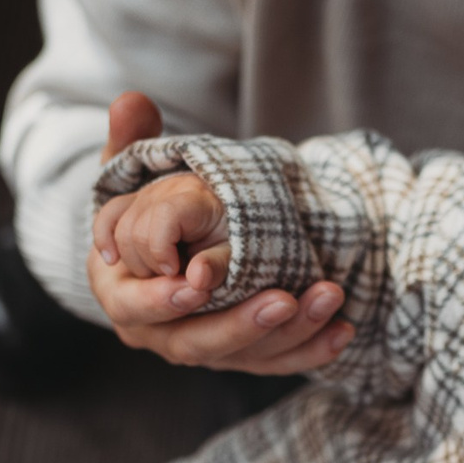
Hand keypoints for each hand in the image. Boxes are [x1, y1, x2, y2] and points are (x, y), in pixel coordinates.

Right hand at [87, 93, 353, 372]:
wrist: (171, 247)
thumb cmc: (146, 210)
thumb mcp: (133, 176)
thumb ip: (130, 142)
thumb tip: (130, 101)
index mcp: (120, 291)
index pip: (133, 307)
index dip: (162, 300)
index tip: (196, 283)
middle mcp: (156, 330)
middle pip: (193, 343)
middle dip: (239, 324)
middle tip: (282, 300)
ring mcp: (200, 346)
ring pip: (242, 355)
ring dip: (288, 333)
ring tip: (327, 297)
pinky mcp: (240, 355)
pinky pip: (275, 361)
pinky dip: (310, 349)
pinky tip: (343, 331)